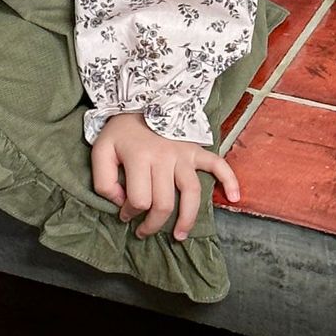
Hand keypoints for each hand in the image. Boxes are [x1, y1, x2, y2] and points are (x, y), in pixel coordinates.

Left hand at [90, 111, 240, 241]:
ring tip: (180, 235)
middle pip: (164, 202)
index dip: (129, 213)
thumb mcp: (101, 150)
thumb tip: (120, 202)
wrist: (140, 100)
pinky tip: (234, 197)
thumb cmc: (120, 130)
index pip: (139, 199)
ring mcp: (182, 154)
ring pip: (191, 192)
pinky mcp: (195, 150)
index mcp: (139, 157)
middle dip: (153, 224)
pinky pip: (217, 164)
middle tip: (144, 232)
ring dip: (187, 218)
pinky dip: (229, 180)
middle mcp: (164, 158)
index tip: (124, 215)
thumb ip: (104, 179)